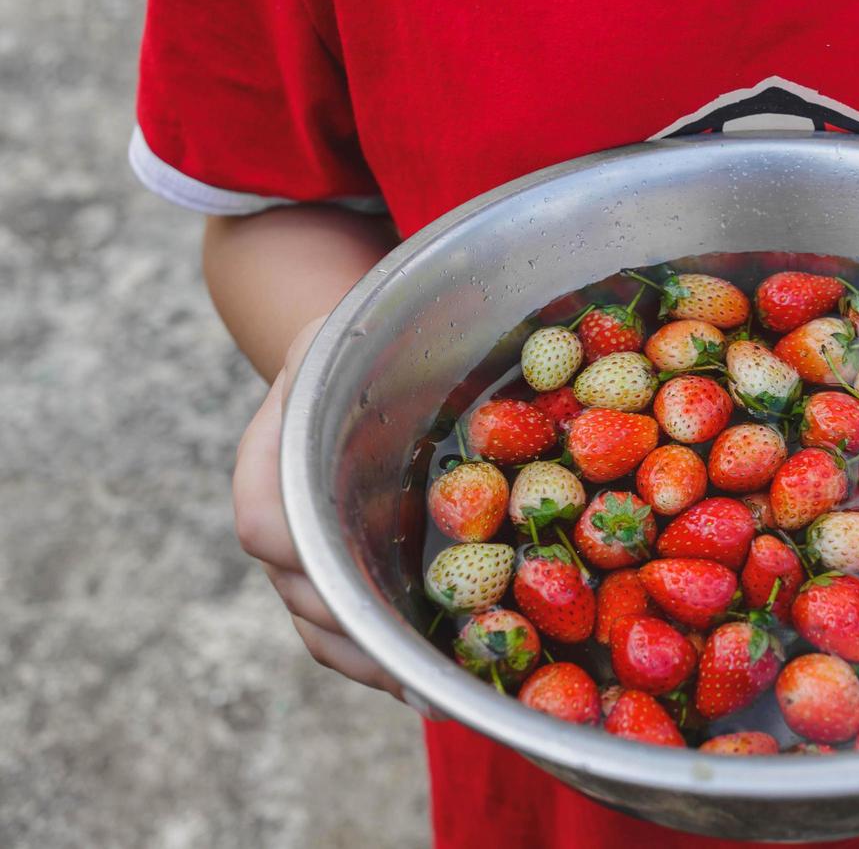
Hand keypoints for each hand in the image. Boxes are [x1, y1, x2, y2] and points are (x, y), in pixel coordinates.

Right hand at [233, 317, 404, 696]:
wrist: (353, 359)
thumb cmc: (356, 334)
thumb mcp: (348, 320)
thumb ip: (351, 340)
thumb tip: (383, 339)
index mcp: (271, 455)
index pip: (266, 524)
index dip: (306, 562)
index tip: (359, 592)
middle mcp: (282, 516)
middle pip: (302, 595)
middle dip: (355, 635)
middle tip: (411, 670)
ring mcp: (312, 553)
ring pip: (326, 629)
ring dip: (375, 664)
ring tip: (432, 691)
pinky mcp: (349, 571)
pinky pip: (354, 631)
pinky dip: (388, 658)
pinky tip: (438, 677)